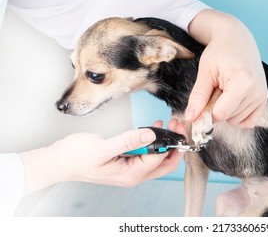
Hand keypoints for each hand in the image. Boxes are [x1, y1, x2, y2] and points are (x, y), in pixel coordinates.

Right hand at [20, 120, 185, 195]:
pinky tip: (154, 127)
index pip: (160, 159)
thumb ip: (128, 141)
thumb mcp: (102, 148)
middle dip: (174, 144)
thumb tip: (150, 135)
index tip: (176, 127)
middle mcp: (133, 174)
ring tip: (170, 123)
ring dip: (165, 141)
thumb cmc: (76, 158)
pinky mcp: (126, 160)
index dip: (171, 143)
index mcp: (131, 174)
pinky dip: (153, 140)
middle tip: (178, 126)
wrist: (60, 161)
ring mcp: (130, 168)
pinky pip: (145, 152)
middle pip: (164, 162)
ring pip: (157, 157)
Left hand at [185, 9, 267, 127]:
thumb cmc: (219, 51)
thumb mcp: (205, 72)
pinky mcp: (263, 98)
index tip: (206, 95)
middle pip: (228, 118)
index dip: (207, 109)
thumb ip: (198, 96)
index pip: (220, 114)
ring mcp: (262, 96)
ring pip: (237, 121)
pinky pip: (248, 121)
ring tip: (225, 89)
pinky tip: (231, 100)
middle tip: (216, 87)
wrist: (236, 38)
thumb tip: (190, 118)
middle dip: (217, 108)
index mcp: (242, 84)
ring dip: (227, 111)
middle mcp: (256, 92)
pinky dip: (237, 115)